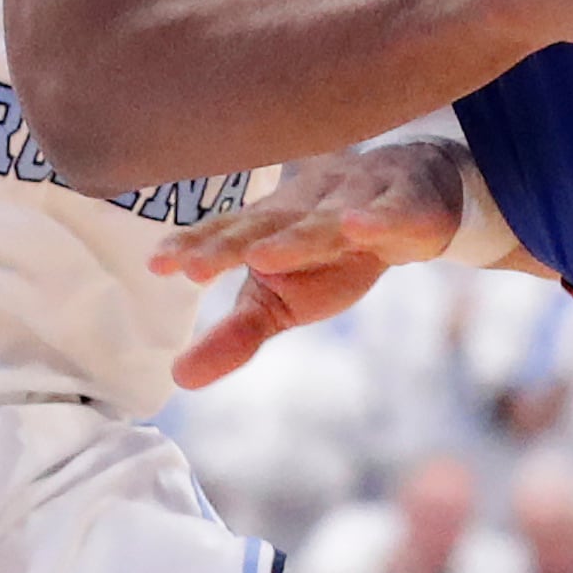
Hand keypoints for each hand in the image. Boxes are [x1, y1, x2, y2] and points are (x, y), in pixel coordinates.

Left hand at [152, 140, 475, 390]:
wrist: (414, 193)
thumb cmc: (333, 252)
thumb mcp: (284, 301)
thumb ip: (235, 335)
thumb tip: (177, 378)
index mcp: (270, 226)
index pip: (227, 235)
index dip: (195, 247)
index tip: (158, 264)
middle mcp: (305, 208)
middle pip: (265, 227)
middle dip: (230, 244)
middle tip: (194, 266)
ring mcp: (355, 202)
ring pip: (323, 222)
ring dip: (294, 237)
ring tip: (261, 258)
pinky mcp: (404, 207)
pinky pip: (391, 212)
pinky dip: (376, 218)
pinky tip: (358, 227)